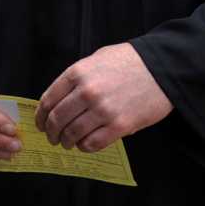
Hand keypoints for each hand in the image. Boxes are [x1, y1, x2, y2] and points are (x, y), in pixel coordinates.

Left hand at [36, 43, 171, 152]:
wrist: (163, 68)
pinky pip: (93, 143)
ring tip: (68, 143)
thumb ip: (78, 77)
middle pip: (57, 120)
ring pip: (72, 134)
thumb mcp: (98, 59)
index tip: (41, 123)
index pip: (48, 100)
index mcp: (78, 73)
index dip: (41, 116)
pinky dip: (85, 147)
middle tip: (53, 137)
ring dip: (66, 142)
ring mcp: (103, 111)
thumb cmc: (131, 61)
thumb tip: (60, 98)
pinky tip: (85, 144)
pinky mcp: (119, 126)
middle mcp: (87, 92)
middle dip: (51, 132)